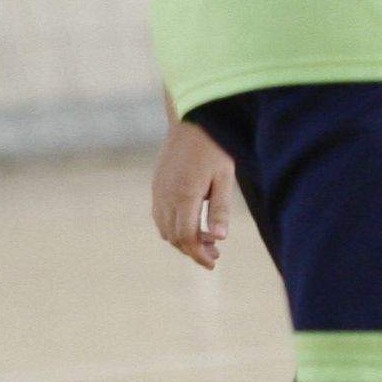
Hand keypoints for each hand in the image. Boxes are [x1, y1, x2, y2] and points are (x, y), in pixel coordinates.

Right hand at [150, 118, 238, 268]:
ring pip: (164, 229)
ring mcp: (158, 190)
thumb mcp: (224, 177)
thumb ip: (220, 209)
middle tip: (215, 255)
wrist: (190, 119)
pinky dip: (173, 227)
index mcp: (184, 195)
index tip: (213, 262)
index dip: (199, 254)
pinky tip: (191, 224)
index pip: (187, 237)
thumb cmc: (213, 146)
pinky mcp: (156, 185)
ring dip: (182, 240)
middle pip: (174, 237)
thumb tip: (218, 239)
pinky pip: (159, 215)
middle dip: (193, 250)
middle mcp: (166, 195)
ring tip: (205, 241)